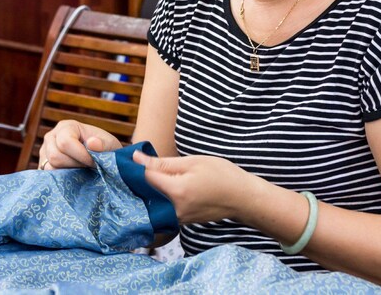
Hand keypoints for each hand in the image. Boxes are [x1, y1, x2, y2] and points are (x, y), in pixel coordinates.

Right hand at [38, 119, 122, 168]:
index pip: (65, 142)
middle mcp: (51, 136)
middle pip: (55, 156)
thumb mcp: (109, 144)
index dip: (81, 155)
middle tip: (88, 167)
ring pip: (50, 167)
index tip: (94, 162)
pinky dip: (61, 178)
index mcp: (66, 126)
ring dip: (68, 172)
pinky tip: (73, 175)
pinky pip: (47, 176)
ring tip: (81, 170)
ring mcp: (44, 151)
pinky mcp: (43, 165)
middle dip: (75, 165)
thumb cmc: (104, 149)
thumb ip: (103, 144)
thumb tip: (92, 143)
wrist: (100, 158)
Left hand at [133, 151, 258, 223]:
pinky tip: (169, 186)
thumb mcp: (193, 162)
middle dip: (143, 179)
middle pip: (147, 193)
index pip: (145, 178)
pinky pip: (165, 208)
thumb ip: (162, 163)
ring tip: (159, 175)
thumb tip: (136, 157)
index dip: (139, 166)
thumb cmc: (222, 175)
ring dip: (153, 189)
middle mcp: (174, 210)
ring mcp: (179, 219)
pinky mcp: (183, 222)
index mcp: (176, 192)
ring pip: (155, 201)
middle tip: (147, 165)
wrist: (244, 199)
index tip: (136, 157)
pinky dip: (163, 197)